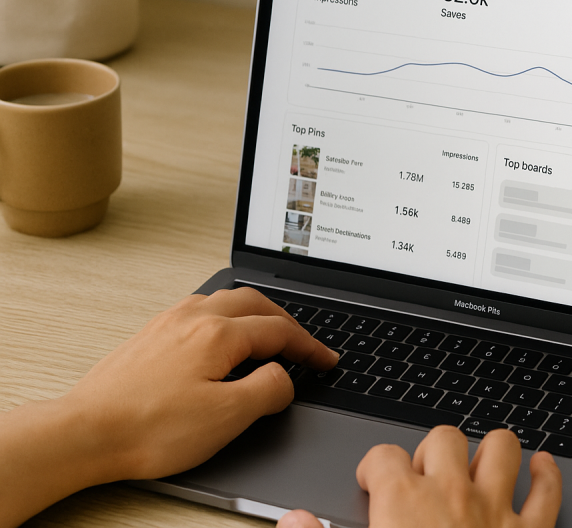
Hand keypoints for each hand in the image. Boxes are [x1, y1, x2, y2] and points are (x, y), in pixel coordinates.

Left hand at [68, 286, 339, 479]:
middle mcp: (193, 318)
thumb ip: (268, 390)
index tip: (326, 361)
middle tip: (304, 342)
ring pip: (224, 300)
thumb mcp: (227, 417)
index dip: (310, 346)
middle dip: (287, 320)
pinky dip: (225, 316)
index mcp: (218, 334)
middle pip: (255, 303)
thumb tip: (284, 377)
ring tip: (268, 332)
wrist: (84, 434)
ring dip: (255, 313)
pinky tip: (220, 336)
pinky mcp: (149, 336)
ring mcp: (168, 323)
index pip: (279, 331)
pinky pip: (199, 310)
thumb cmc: (149, 428)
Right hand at [277, 426, 561, 527]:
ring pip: (502, 447)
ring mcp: (496, 510)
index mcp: (404, 504)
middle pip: (443, 438)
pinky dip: (547, 475)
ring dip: (490, 452)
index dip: (374, 467)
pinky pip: (547, 490)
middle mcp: (453, 495)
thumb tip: (293, 521)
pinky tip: (542, 468)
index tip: (373, 483)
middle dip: (431, 453)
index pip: (383, 456)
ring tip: (477, 466)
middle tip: (423, 479)